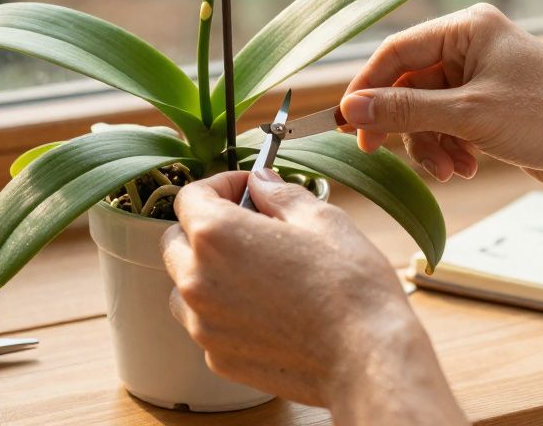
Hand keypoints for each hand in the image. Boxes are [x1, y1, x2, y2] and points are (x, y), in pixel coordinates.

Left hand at [162, 170, 466, 424]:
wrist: (366, 359)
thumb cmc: (349, 286)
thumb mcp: (321, 219)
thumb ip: (279, 194)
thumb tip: (261, 182)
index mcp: (216, 236)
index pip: (190, 196)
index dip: (220, 185)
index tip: (245, 188)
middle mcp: (197, 280)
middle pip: (177, 240)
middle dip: (205, 227)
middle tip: (249, 225)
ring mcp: (203, 324)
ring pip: (184, 285)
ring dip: (206, 271)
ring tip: (255, 270)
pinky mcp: (218, 358)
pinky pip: (205, 323)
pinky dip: (223, 310)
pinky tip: (265, 308)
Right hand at [340, 3, 542, 194]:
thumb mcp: (467, 115)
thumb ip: (404, 111)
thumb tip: (351, 108)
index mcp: (467, 28)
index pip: (396, 52)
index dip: (368, 88)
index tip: (347, 122)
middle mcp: (472, 46)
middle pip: (408, 85)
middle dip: (404, 125)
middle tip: (379, 151)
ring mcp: (481, 77)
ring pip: (426, 111)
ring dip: (429, 144)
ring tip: (448, 169)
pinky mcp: (491, 107)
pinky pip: (448, 125)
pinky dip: (449, 148)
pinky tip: (466, 167)